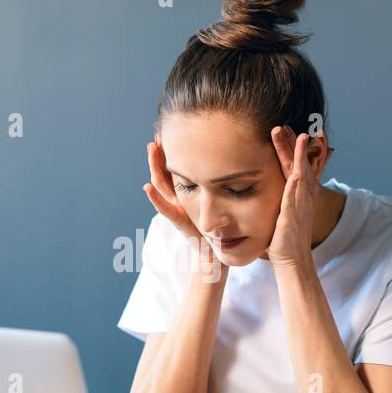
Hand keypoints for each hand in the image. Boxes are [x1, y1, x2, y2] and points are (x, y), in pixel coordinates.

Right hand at [142, 140, 220, 275]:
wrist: (215, 259)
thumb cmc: (222, 232)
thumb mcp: (223, 203)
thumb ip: (228, 187)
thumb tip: (244, 162)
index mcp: (192, 194)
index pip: (181, 168)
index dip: (176, 152)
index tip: (173, 132)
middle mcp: (182, 200)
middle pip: (168, 172)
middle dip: (162, 154)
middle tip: (157, 134)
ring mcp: (179, 211)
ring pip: (163, 186)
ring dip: (155, 167)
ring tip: (151, 149)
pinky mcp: (180, 224)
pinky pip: (167, 210)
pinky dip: (156, 200)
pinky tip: (147, 188)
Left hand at [267, 126, 320, 268]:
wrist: (291, 259)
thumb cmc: (284, 235)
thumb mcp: (282, 208)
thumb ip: (278, 193)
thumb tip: (269, 181)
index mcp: (298, 192)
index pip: (296, 163)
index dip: (293, 146)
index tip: (287, 127)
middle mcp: (302, 196)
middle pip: (300, 164)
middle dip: (295, 144)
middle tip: (288, 124)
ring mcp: (299, 206)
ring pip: (301, 175)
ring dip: (299, 157)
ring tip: (299, 137)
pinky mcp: (291, 218)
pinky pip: (294, 200)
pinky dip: (296, 186)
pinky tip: (297, 173)